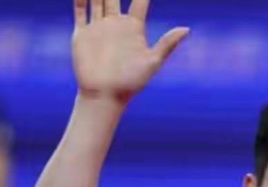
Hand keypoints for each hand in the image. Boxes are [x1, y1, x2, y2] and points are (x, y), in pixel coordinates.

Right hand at [72, 0, 189, 102]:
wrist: (105, 95)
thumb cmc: (132, 83)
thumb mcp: (153, 62)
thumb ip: (167, 44)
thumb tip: (187, 28)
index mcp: (134, 28)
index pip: (140, 1)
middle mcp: (116, 24)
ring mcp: (99, 28)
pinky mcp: (82, 34)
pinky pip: (80, 11)